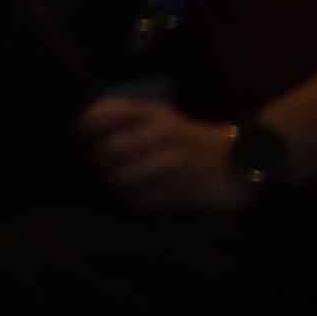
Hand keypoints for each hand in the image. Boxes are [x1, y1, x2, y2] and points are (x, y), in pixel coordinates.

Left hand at [79, 95, 246, 214]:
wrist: (239, 161)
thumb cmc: (188, 138)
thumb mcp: (159, 117)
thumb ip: (122, 117)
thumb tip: (79, 129)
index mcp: (153, 114)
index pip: (103, 115)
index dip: (83, 129)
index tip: (78, 139)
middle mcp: (161, 134)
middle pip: (108, 151)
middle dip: (95, 164)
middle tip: (94, 170)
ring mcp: (173, 163)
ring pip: (121, 177)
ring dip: (111, 186)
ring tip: (112, 186)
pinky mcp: (181, 190)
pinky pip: (139, 200)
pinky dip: (129, 201)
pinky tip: (132, 198)